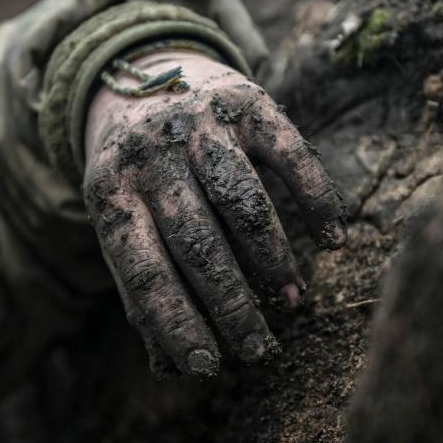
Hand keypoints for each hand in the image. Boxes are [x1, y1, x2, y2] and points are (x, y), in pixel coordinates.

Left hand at [83, 51, 345, 377]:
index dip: (176, 322)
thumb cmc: (135, 172)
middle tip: (260, 350)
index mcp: (108, 191)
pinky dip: (316, 200)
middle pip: (197, 243)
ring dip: (273, 261)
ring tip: (291, 304)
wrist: (142, 74)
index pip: (143, 270)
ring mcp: (199, 122)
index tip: (208, 367)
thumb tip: (170, 367)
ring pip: (244, 203)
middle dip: (232, 305)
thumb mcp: (119, 217)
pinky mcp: (245, 99)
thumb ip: (139, 283)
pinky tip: (334, 240)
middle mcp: (151, 153)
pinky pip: (290, 154)